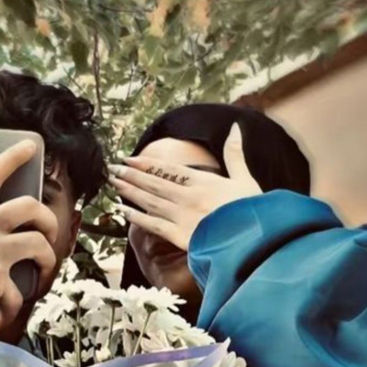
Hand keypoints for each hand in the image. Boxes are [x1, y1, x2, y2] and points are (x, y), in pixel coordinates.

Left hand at [109, 122, 261, 250]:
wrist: (254, 239)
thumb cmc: (253, 210)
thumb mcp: (246, 178)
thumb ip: (235, 154)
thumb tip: (234, 127)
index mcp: (203, 181)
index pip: (168, 170)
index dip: (146, 164)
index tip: (129, 160)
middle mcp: (188, 196)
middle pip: (154, 183)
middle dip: (131, 176)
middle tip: (112, 169)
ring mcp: (181, 216)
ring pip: (149, 201)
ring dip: (130, 192)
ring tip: (113, 184)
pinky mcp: (179, 236)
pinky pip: (153, 225)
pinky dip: (136, 218)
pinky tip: (122, 211)